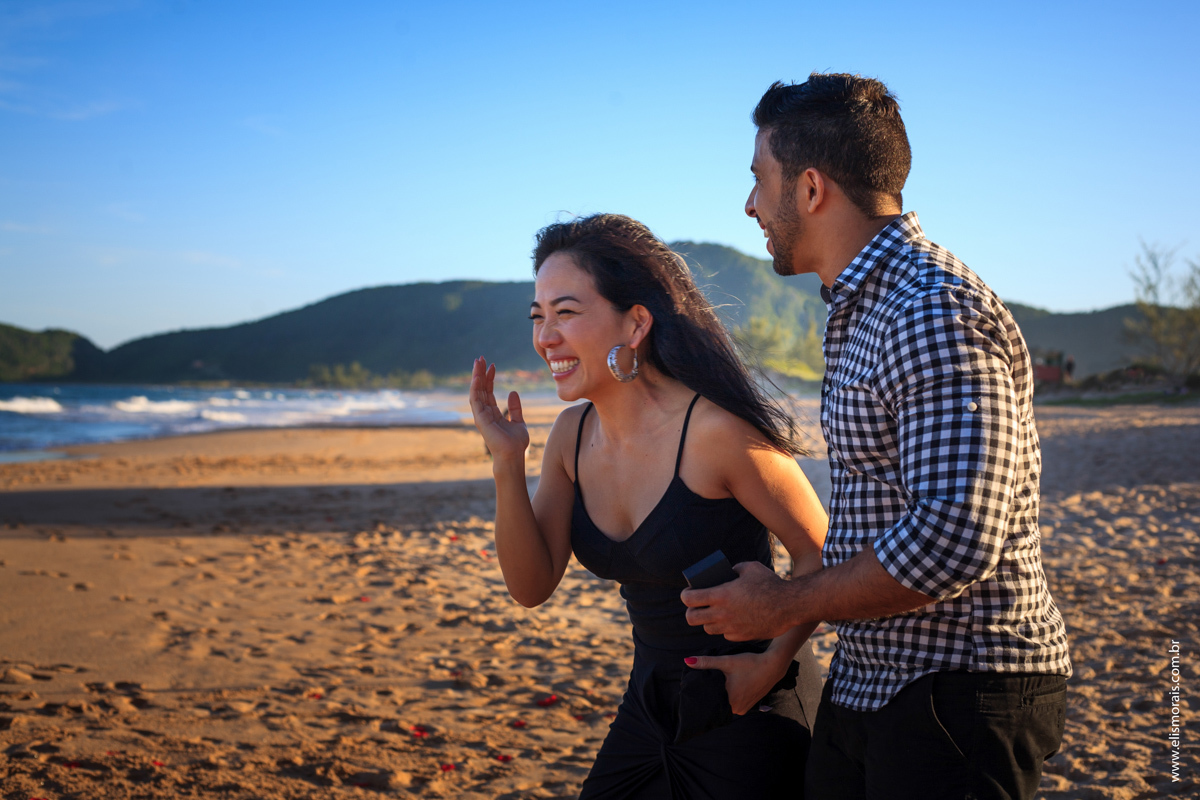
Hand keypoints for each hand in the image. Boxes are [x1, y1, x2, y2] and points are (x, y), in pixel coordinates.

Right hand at [468, 357, 528, 465]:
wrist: (513, 456)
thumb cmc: (516, 443)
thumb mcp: (518, 421)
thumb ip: (515, 408)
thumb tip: (512, 392)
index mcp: (493, 413)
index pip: (489, 391)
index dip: (490, 378)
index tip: (493, 365)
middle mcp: (485, 413)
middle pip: (481, 389)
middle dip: (480, 373)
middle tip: (481, 358)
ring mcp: (481, 416)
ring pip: (476, 392)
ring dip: (476, 377)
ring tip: (478, 362)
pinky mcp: (480, 419)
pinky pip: (475, 400)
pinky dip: (475, 388)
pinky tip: (477, 377)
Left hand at [681, 561, 795, 640]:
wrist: (790, 605)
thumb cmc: (771, 584)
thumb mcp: (751, 568)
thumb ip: (735, 568)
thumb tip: (729, 572)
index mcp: (721, 595)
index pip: (689, 599)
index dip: (685, 595)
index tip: (688, 593)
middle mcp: (722, 613)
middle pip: (691, 619)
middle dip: (690, 612)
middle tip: (696, 607)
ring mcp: (731, 627)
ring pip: (707, 629)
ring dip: (707, 621)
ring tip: (713, 614)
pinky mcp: (741, 636)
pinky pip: (725, 634)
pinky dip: (724, 628)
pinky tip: (730, 620)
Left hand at [684, 651, 787, 715]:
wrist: (772, 666)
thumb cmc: (750, 663)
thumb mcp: (727, 661)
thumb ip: (706, 662)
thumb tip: (687, 661)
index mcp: (729, 701)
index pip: (709, 703)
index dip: (701, 697)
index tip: (693, 691)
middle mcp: (736, 710)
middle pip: (717, 704)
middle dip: (710, 696)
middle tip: (703, 685)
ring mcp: (743, 709)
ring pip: (725, 705)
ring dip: (720, 696)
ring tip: (715, 686)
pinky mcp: (748, 706)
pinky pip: (733, 705)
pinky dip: (729, 698)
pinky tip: (727, 688)